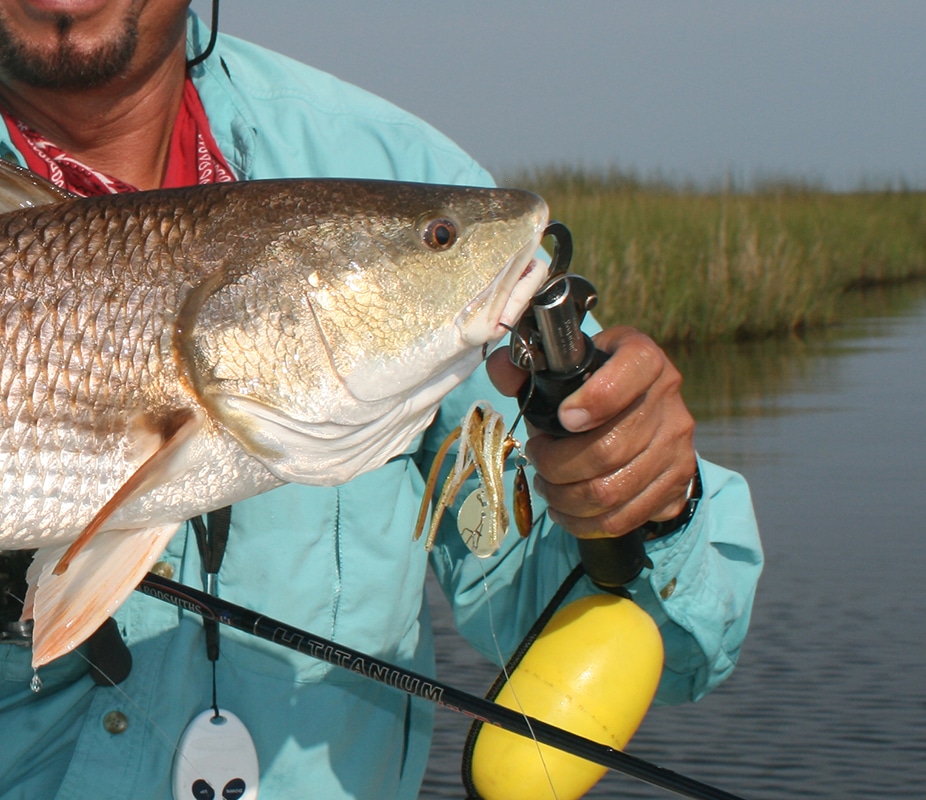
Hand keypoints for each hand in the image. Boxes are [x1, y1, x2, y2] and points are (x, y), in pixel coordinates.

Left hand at [486, 326, 696, 538]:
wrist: (647, 410)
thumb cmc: (595, 383)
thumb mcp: (568, 363)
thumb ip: (529, 366)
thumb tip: (500, 370)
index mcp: (644, 359)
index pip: (632, 372)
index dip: (595, 399)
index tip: (563, 418)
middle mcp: (668, 402)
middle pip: (608, 449)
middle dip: (555, 463)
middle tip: (536, 457)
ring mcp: (677, 447)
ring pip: (609, 492)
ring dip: (563, 496)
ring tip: (546, 484)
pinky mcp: (676, 485)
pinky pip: (621, 519)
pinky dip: (581, 522)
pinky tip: (564, 508)